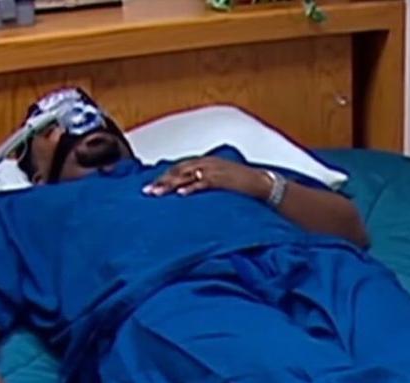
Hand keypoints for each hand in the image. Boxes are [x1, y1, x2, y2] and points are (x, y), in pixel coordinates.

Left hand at [143, 157, 269, 198]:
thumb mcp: (219, 178)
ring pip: (185, 175)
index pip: (179, 167)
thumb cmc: (241, 183)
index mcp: (205, 161)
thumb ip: (203, 181)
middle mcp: (206, 163)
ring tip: (157, 193)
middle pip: (178, 170)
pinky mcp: (221, 179)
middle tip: (147, 191)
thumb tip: (188, 191)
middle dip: (162, 180)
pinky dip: (190, 188)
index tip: (152, 185)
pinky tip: (180, 195)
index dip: (164, 176)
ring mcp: (213, 170)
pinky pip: (202, 183)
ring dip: (169, 184)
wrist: (262, 182)